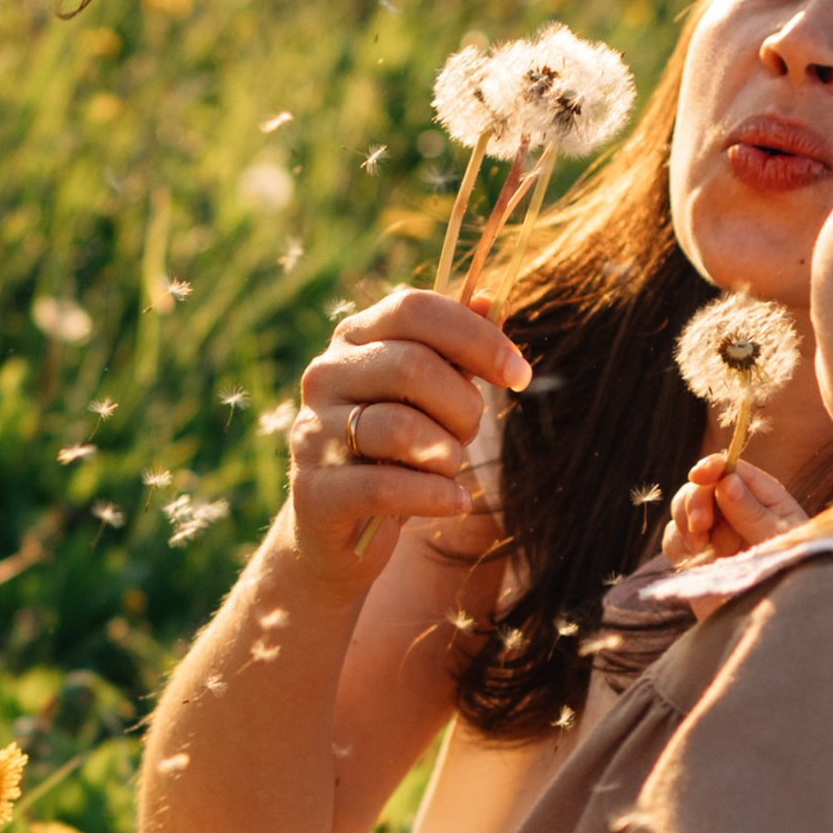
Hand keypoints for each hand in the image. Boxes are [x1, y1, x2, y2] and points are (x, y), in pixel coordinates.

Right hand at [287, 288, 526, 586]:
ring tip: (451, 470)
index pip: (414, 309)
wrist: (340, 532)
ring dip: (447, 454)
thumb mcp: (427, 398)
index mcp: (353, 338)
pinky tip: (455, 503)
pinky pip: (386, 486)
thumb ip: (455, 353)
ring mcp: (312, 432)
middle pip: (411, 365)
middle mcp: (324, 375)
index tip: (519, 375)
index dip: (475, 336)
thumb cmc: (394, 452)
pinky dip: (434, 496)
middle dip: (463, 406)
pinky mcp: (314, 490)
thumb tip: (489, 300)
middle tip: (472, 435)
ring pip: (399, 427)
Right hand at [665, 452, 808, 575]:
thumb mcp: (779, 540)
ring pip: (681, 509)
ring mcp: (714, 532)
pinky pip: (673, 539)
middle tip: (700, 526)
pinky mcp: (696, 556)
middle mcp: (735, 510)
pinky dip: (678, 543)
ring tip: (700, 546)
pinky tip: (695, 557)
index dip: (712, 467)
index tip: (699, 476)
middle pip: (700, 486)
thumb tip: (726, 482)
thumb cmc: (793, 573)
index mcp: (763, 497)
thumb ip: (752, 512)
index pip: (731, 468)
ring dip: (685, 522)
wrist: (779, 617)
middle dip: (694, 501)